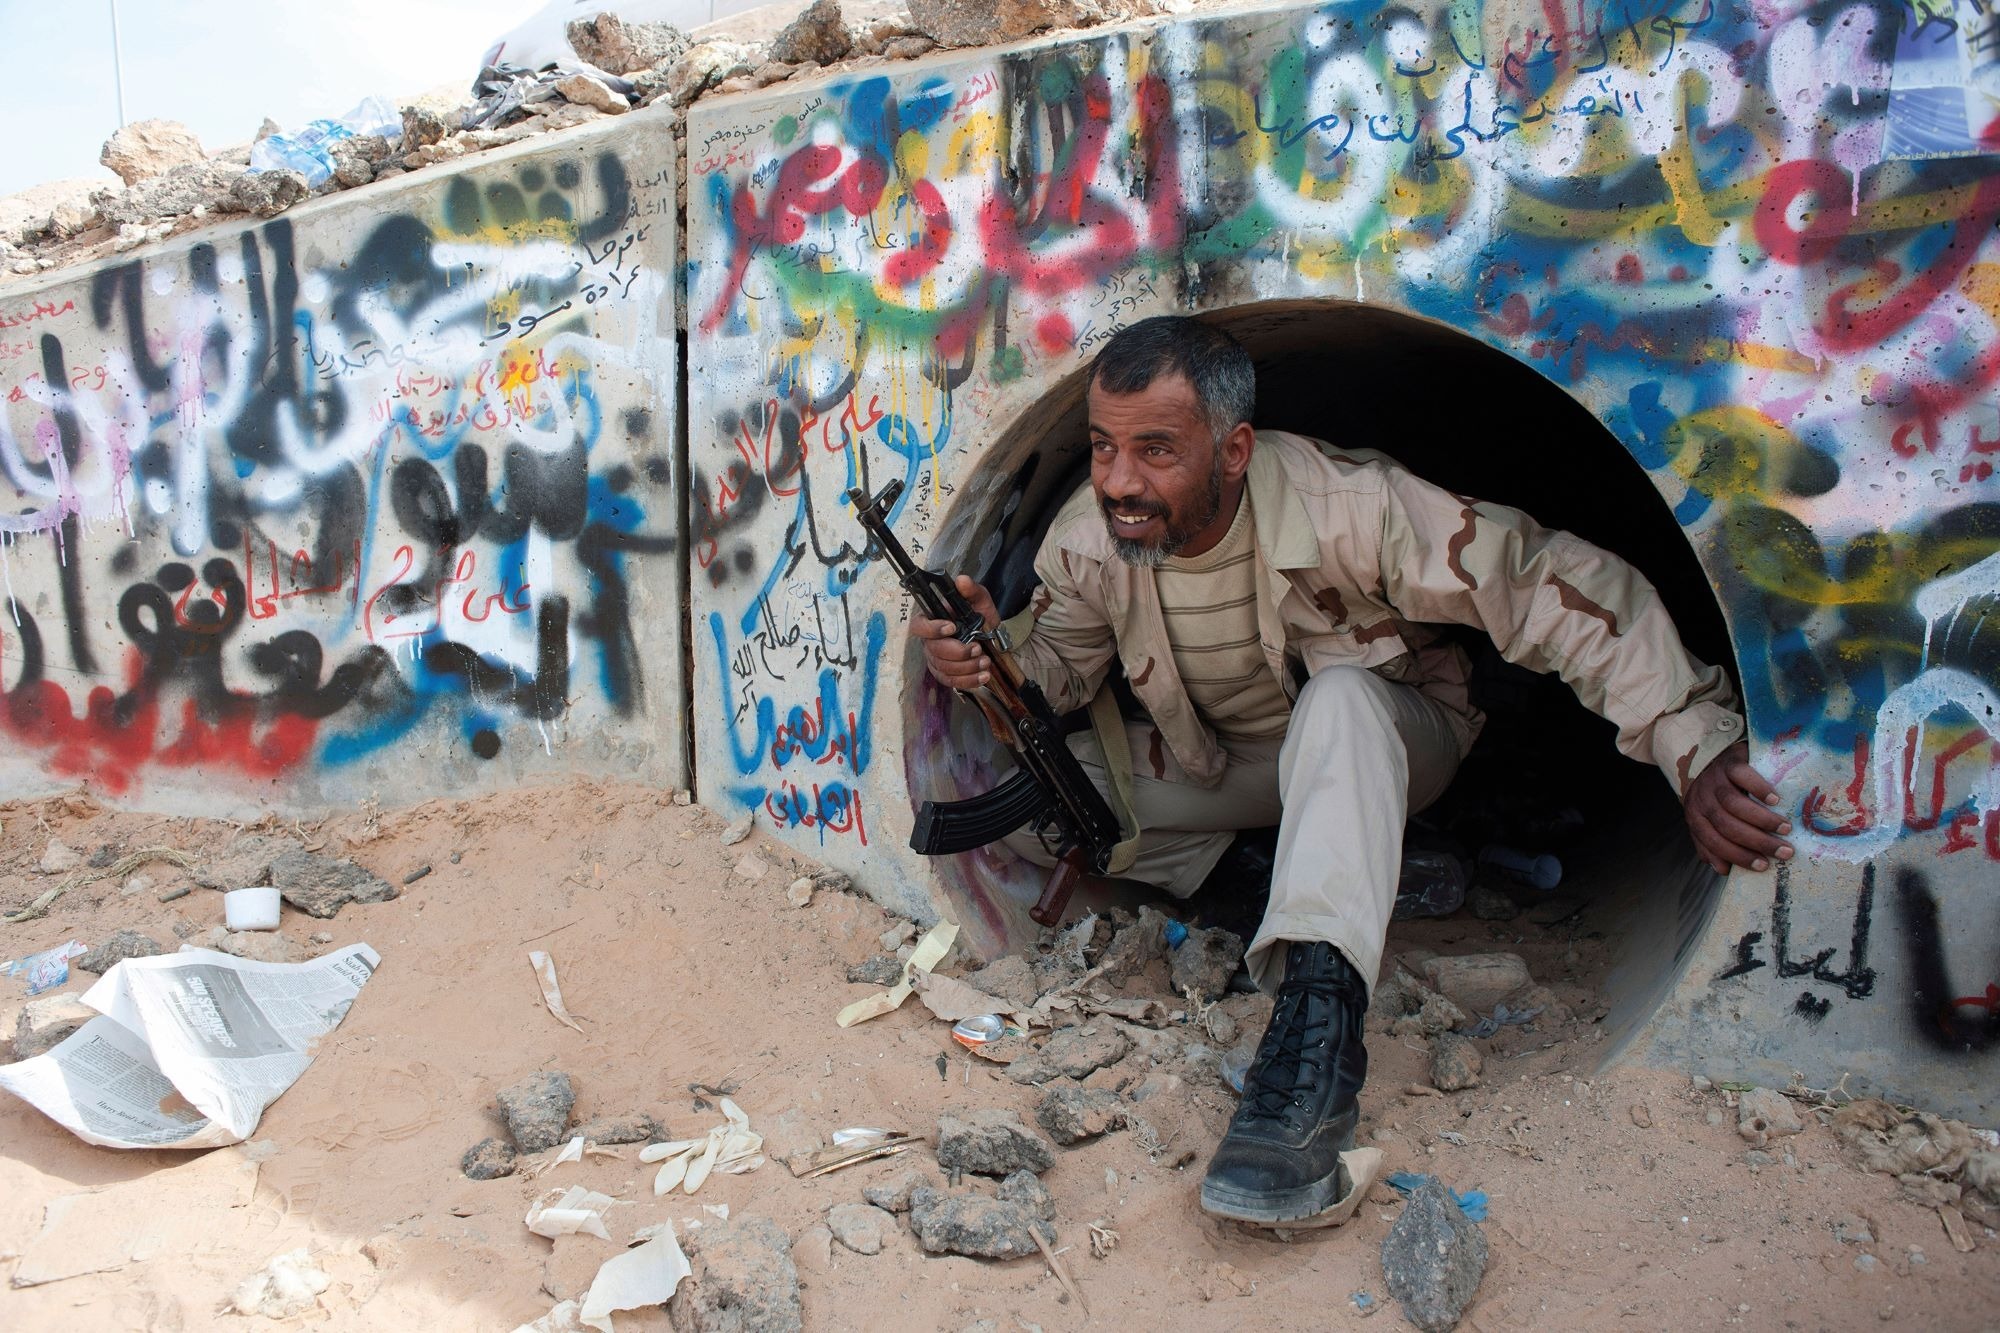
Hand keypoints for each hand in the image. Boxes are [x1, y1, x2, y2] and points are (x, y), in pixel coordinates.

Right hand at [911, 576, 999, 691]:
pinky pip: (951, 682)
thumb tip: (962, 580)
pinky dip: (969, 680)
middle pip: (933, 650)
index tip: (952, 628)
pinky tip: (984, 675)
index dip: (932, 629)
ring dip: (967, 667)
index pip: (919, 626)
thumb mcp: (980, 601)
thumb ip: (971, 591)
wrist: (993, 638)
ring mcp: (936, 659)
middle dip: (957, 652)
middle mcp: (930, 641)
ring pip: (944, 668)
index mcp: (933, 619)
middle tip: (977, 648)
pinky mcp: (945, 674)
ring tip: (985, 661)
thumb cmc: (981, 617)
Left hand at [1684, 740, 1794, 874]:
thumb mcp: (1707, 818)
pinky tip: (1775, 799)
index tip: (1763, 866)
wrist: (1710, 755)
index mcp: (1695, 817)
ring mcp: (1714, 780)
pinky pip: (1742, 776)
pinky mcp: (1729, 762)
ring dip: (1762, 819)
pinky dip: (1759, 788)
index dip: (1738, 856)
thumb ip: (1711, 842)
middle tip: (1784, 851)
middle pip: (1726, 825)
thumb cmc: (1715, 795)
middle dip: (1757, 842)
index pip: (1713, 842)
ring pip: (1734, 804)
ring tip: (1785, 828)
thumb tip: (1724, 870)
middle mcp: (1702, 799)